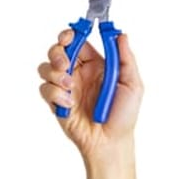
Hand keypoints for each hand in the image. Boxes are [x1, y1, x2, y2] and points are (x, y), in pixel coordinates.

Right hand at [39, 29, 143, 156]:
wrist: (109, 143)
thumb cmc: (123, 116)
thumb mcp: (133, 85)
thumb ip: (126, 58)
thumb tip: (120, 35)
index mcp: (96, 65)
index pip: (78, 41)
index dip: (70, 35)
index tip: (70, 36)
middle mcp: (79, 73)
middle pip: (57, 50)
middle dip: (57, 52)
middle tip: (66, 64)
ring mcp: (65, 87)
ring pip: (46, 67)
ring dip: (55, 74)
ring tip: (70, 88)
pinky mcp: (56, 102)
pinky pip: (45, 89)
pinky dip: (54, 94)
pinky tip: (69, 104)